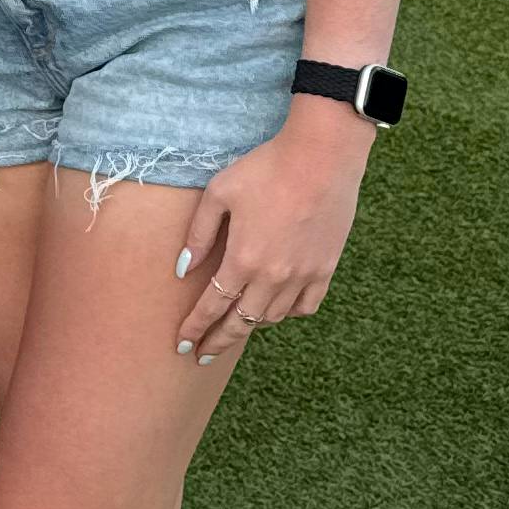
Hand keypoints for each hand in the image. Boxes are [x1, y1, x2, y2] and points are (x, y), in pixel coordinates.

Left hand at [173, 109, 372, 366]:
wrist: (322, 155)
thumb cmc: (266, 167)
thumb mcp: (219, 192)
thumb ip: (199, 234)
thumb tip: (183, 269)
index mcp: (243, 259)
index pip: (213, 307)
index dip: (196, 327)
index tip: (183, 344)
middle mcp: (273, 276)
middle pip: (240, 322)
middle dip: (218, 340)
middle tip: (203, 353)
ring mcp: (303, 275)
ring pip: (272, 317)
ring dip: (250, 325)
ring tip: (235, 326)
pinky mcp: (326, 268)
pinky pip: (305, 306)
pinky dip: (287, 313)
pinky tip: (275, 309)